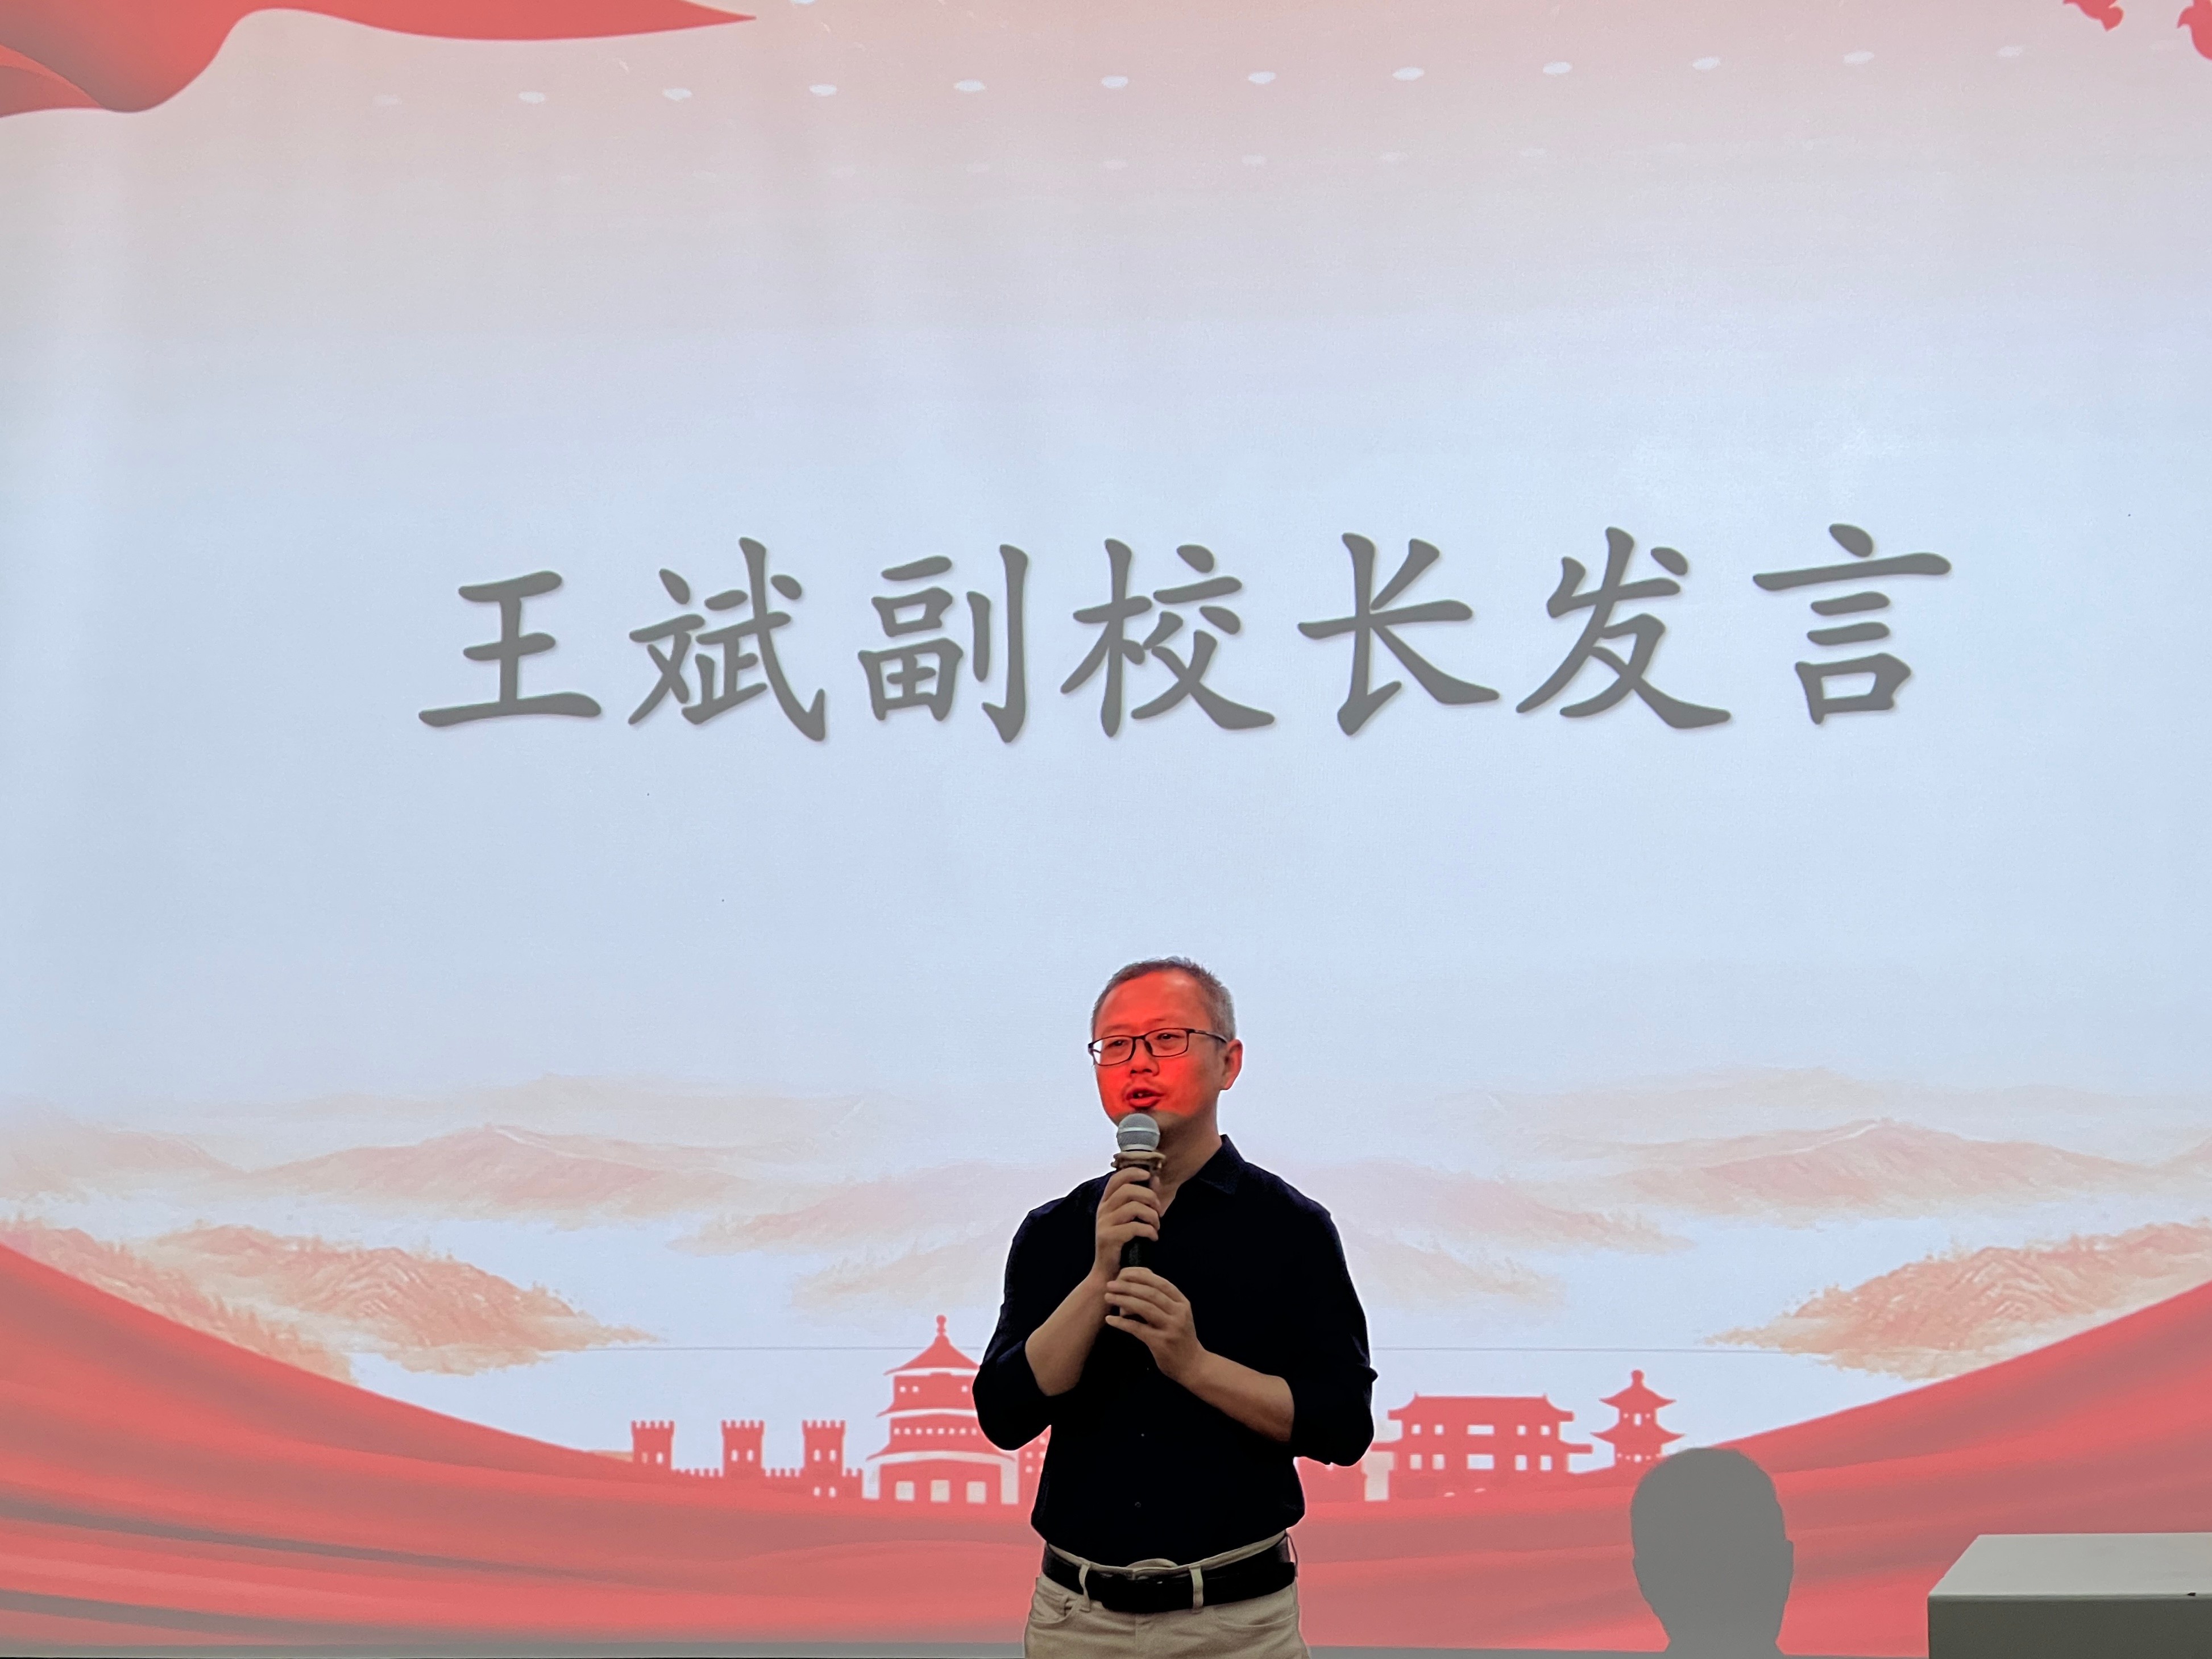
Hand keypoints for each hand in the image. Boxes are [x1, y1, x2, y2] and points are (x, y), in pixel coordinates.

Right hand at [1092, 1166, 1159, 1284]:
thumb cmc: (1123, 1245)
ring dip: (1152, 1216)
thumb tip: (1155, 1179)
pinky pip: (1135, 1227)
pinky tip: (1153, 1237)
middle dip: (1150, 1197)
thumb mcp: (1130, 1219)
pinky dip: (1149, 1231)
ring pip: (1134, 1207)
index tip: (1149, 1175)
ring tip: (1156, 1226)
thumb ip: (1141, 1198)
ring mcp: (1104, 1223)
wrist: (1108, 1273)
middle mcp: (1103, 1210)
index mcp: (1106, 1203)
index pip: (1116, 1178)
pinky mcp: (1109, 1238)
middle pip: (1128, 1190)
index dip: (1133, 1172)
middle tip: (1159, 1211)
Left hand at [1103, 1266, 1203, 1384]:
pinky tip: (1109, 1320)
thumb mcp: (1179, 1316)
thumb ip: (1165, 1302)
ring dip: (1123, 1300)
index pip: (1160, 1283)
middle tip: (1110, 1284)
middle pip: (1150, 1293)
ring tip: (1108, 1297)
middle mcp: (1178, 1313)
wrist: (1193, 1366)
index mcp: (1182, 1303)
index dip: (1141, 1275)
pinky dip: (1121, 1323)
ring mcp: (1170, 1328)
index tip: (1124, 1272)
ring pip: (1144, 1307)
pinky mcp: (1160, 1343)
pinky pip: (1137, 1328)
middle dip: (1128, 1286)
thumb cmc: (1181, 1338)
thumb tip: (1138, 1285)